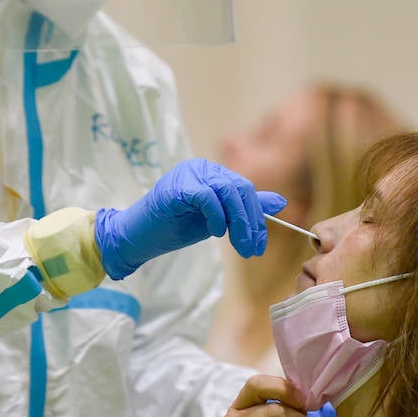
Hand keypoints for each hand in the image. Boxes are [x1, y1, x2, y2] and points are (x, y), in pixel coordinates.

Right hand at [94, 159, 285, 279]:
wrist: (137, 238)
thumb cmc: (173, 228)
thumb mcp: (216, 220)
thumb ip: (243, 208)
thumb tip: (280, 202)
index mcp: (210, 172)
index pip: (244, 189)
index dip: (256, 217)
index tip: (258, 245)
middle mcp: (200, 167)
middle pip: (239, 188)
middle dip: (250, 222)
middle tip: (252, 250)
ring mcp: (186, 173)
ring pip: (227, 191)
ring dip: (238, 222)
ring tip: (239, 246)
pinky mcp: (175, 186)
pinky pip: (206, 196)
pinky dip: (216, 216)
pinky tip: (215, 233)